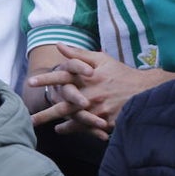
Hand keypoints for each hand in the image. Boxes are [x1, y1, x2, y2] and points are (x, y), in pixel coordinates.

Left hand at [26, 44, 174, 138]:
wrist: (144, 90)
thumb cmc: (121, 73)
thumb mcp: (101, 59)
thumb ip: (79, 54)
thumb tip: (60, 45)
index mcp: (89, 77)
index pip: (64, 77)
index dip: (47, 80)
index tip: (31, 83)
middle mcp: (92, 93)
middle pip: (65, 105)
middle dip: (46, 113)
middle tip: (29, 119)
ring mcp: (98, 109)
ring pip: (73, 120)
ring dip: (57, 124)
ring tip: (40, 126)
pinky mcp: (105, 121)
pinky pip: (85, 127)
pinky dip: (73, 129)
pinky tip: (61, 130)